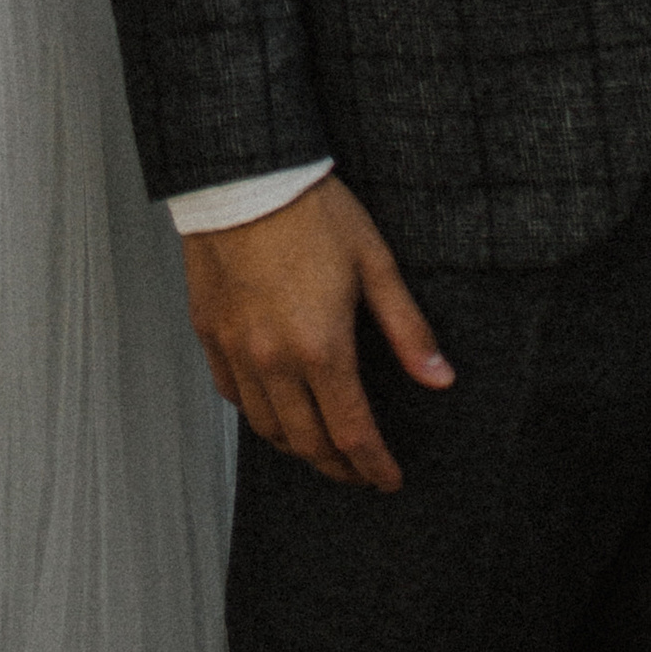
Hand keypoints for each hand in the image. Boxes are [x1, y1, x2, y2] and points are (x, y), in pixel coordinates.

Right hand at [181, 175, 452, 489]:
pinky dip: (255, 411)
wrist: (242, 172)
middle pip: (307, 444)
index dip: (374, 466)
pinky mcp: (209, 330)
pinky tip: (272, 404)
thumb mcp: (374, 262)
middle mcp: (274, 360)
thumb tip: (441, 378)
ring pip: (265, 427)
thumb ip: (407, 328)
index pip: (352, 435)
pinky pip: (230, 393)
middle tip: (359, 470)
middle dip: (338, 467)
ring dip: (296, 446)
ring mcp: (236, 349)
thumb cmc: (311, 210)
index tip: (388, 479)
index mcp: (321, 348)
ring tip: (320, 444)